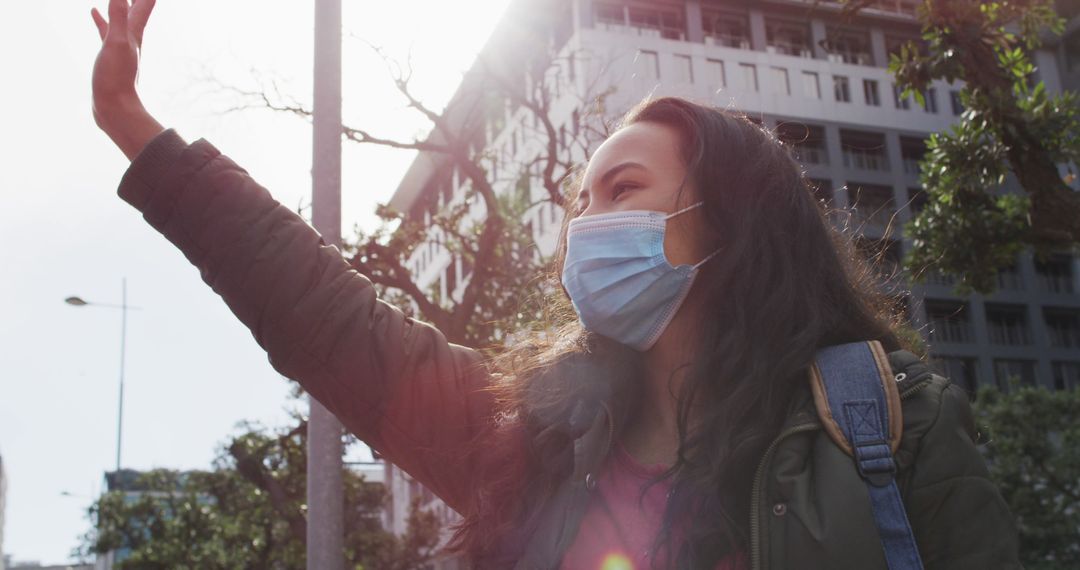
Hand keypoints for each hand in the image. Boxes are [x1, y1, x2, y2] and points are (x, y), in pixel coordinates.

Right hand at [90, 0, 155, 130]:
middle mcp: (131, 39)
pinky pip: (105, 30)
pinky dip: (101, 19)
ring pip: (120, 17)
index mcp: (134, 34)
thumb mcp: (116, 43)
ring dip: (118, 2)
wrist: (114, 110)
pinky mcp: (108, 56)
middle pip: (135, 8)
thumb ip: (117, 18)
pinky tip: (93, 14)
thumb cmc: (116, 79)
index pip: (142, 5)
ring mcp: (120, 47)